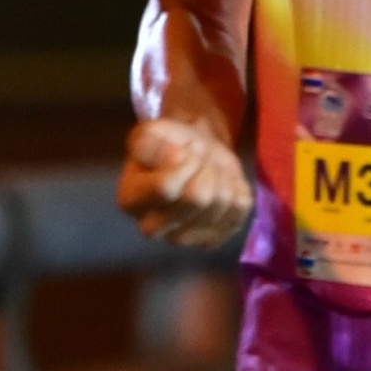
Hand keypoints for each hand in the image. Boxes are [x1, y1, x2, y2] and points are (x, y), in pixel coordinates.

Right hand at [120, 114, 251, 249]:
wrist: (194, 153)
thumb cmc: (168, 143)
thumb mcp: (151, 132)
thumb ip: (150, 143)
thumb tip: (175, 158)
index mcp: (131, 200)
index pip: (167, 187)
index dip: (185, 161)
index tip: (183, 149)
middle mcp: (152, 227)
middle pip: (197, 198)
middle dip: (205, 167)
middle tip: (199, 158)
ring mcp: (184, 238)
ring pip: (221, 201)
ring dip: (221, 175)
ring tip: (209, 169)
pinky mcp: (214, 238)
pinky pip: (239, 208)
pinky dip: (236, 187)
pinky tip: (220, 184)